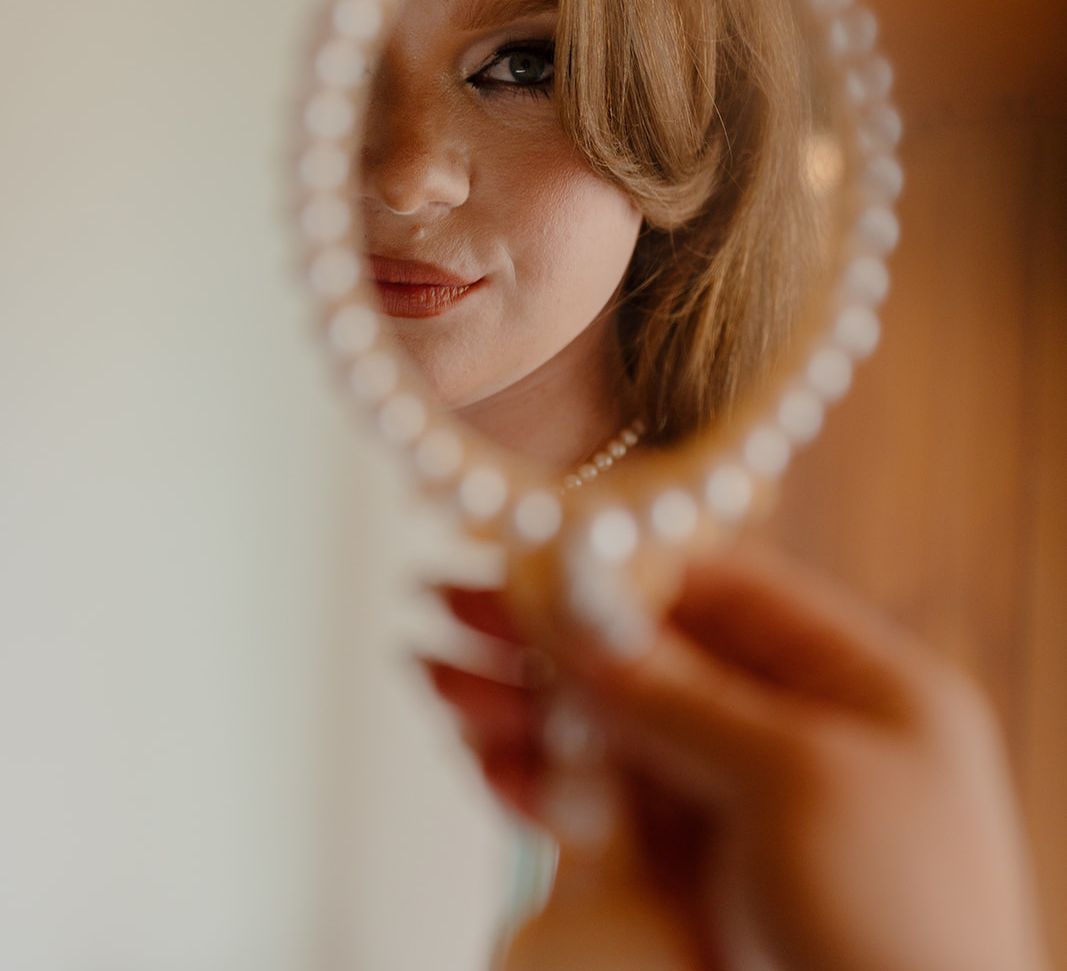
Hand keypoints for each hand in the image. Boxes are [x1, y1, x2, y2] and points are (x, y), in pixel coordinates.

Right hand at [424, 546, 1050, 970]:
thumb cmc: (903, 933)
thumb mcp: (801, 783)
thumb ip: (681, 692)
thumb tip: (582, 605)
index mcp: (858, 687)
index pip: (725, 590)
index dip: (623, 566)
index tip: (530, 552)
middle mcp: (795, 737)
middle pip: (648, 659)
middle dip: (544, 637)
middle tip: (442, 605)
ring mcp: (742, 812)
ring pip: (610, 735)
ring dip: (520, 706)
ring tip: (434, 680)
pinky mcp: (694, 882)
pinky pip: (602, 810)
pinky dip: (538, 783)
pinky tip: (479, 757)